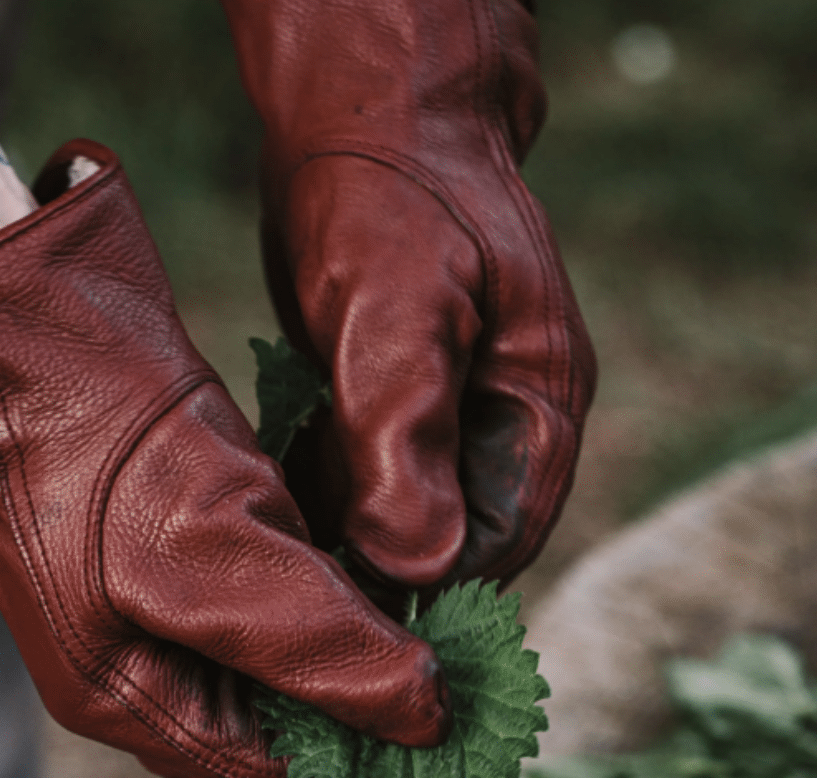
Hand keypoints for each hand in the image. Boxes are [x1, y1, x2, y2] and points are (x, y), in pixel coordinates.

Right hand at [0, 140, 450, 777]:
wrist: (50, 337)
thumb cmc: (113, 452)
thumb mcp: (216, 559)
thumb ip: (320, 645)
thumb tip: (425, 718)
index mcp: (133, 704)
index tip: (443, 750)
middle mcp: (145, 676)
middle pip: (272, 750)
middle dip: (355, 737)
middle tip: (446, 708)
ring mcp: (161, 618)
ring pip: (278, 682)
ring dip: (347, 673)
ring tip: (429, 651)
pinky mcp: (186, 562)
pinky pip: (271, 622)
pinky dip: (326, 620)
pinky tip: (381, 597)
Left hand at [224, 0, 595, 598]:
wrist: (361, 117)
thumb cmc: (387, 197)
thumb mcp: (396, 312)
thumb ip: (409, 436)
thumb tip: (414, 563)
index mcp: (537, 407)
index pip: (498, 540)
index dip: (430, 586)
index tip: (353, 621)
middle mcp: (505, 421)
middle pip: (455, 539)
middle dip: (385, 572)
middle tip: (304, 605)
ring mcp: (455, 411)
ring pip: (408, 514)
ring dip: (350, 540)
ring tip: (281, 562)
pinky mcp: (403, 400)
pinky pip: (373, 477)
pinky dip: (329, 498)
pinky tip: (278, 505)